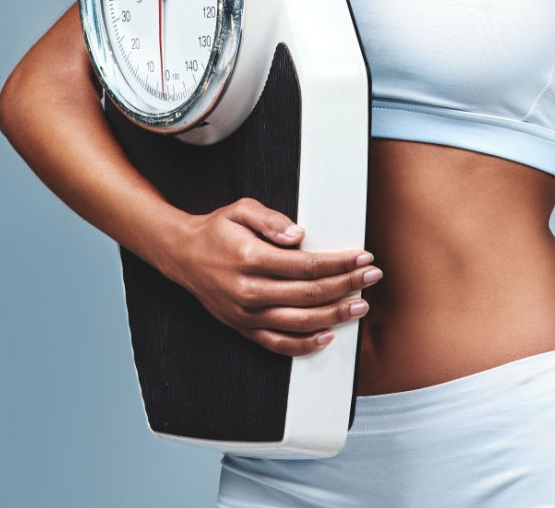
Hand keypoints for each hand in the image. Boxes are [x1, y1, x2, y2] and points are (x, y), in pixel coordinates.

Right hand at [166, 197, 381, 355]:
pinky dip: (305, 345)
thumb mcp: (242, 209)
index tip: (362, 257)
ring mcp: (246, 315)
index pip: (306, 265)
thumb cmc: (217, 229)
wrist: (182, 255)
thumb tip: (300, 235)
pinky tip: (328, 338)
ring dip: (334, 316)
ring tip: (360, 306)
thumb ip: (271, 220)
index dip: (338, 263)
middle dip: (346, 286)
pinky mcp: (243, 328)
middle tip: (372, 277)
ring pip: (298, 323)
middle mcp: (249, 292)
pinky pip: (278, 344)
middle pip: (309, 294)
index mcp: (250, 259)